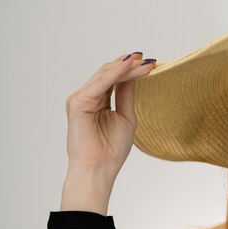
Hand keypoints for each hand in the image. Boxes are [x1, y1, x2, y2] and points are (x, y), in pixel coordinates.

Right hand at [60, 52, 155, 214]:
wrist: (99, 169)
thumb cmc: (110, 150)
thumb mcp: (126, 116)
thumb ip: (126, 95)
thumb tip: (134, 75)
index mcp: (97, 101)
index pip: (113, 79)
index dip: (130, 69)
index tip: (150, 63)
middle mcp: (87, 97)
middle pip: (109, 73)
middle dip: (129, 65)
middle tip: (148, 59)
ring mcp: (80, 99)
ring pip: (105, 75)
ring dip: (126, 67)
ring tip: (144, 62)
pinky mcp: (78, 103)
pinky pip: (100, 83)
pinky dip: (116, 74)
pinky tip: (130, 67)